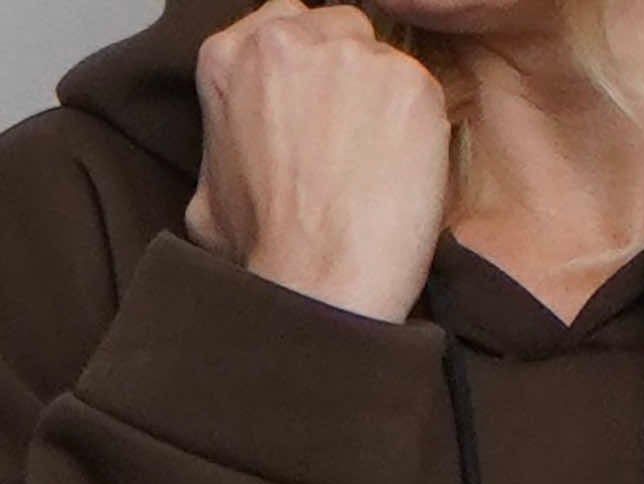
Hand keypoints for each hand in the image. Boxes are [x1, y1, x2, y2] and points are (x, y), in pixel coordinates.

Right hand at [184, 0, 450, 322]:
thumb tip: (236, 157)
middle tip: (354, 143)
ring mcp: (351, 56)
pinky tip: (404, 179)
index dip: (310, 72)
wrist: (319, 286)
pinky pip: (423, 95)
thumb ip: (224, 150)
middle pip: (337, 29)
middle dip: (348, 78)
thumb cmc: (267, 256)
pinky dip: (422, 134)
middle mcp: (286, 40)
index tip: (320, 112)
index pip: (284, 27)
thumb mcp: (209, 199)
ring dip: (387, 105)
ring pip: (383, 60)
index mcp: (229, 58)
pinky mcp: (409, 84)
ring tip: (379, 170)